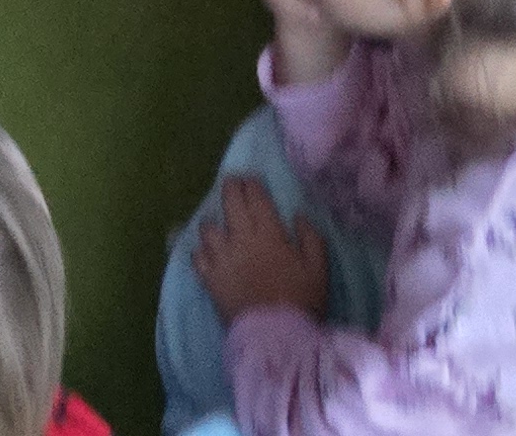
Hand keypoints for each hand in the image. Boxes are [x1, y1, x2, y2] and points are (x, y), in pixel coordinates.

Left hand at [193, 174, 331, 323]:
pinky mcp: (209, 279)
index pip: (256, 199)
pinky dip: (199, 251)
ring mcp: (221, 259)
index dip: (252, 185)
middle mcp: (240, 240)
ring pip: (208, 228)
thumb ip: (311, 238)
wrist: (276, 337)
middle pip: (229, 204)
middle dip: (231, 188)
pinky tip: (204, 251)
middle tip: (232, 183)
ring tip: (217, 221)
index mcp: (268, 234)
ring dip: (213, 221)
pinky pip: (197, 257)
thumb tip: (298, 215)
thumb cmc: (301, 301)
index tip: (251, 179)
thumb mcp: (318, 269)